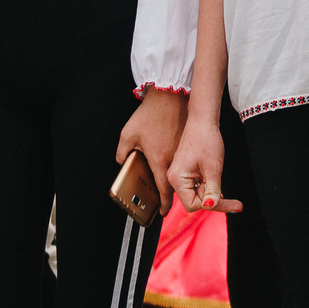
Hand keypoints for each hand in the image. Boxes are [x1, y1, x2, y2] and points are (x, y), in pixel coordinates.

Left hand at [117, 89, 184, 213]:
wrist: (169, 96)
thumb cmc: (149, 114)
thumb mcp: (128, 135)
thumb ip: (122, 153)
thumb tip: (122, 163)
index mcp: (159, 159)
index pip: (163, 190)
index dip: (164, 204)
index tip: (163, 211)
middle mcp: (173, 158)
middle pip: (172, 184)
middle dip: (168, 194)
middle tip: (162, 200)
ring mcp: (181, 151)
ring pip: (178, 172)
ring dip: (173, 180)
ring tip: (163, 183)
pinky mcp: (186, 143)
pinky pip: (182, 160)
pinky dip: (177, 165)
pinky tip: (168, 160)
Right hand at [169, 115, 238, 213]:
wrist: (203, 119)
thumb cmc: (207, 140)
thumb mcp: (213, 169)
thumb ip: (212, 191)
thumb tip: (210, 207)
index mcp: (177, 179)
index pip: (193, 205)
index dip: (211, 204)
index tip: (230, 202)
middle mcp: (174, 179)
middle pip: (195, 201)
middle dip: (213, 197)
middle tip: (234, 200)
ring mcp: (180, 174)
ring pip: (198, 193)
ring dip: (212, 190)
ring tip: (220, 177)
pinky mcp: (186, 170)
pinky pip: (197, 185)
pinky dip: (209, 184)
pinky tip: (215, 176)